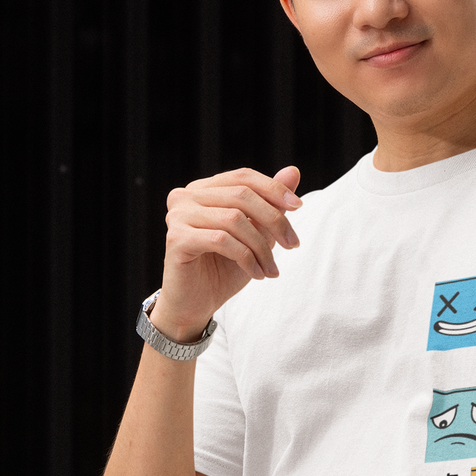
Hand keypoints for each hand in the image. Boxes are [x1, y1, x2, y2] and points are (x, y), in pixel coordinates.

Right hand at [150, 165, 302, 340]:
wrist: (196, 304)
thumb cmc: (224, 268)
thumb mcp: (255, 234)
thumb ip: (270, 203)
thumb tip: (293, 171)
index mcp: (203, 189)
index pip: (243, 178)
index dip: (273, 188)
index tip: (299, 207)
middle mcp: (186, 196)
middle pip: (241, 195)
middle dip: (274, 220)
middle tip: (292, 245)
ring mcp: (178, 216)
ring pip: (234, 219)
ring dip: (261, 247)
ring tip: (272, 269)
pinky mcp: (177, 239)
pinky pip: (222, 240)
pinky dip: (246, 258)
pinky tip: (257, 274)